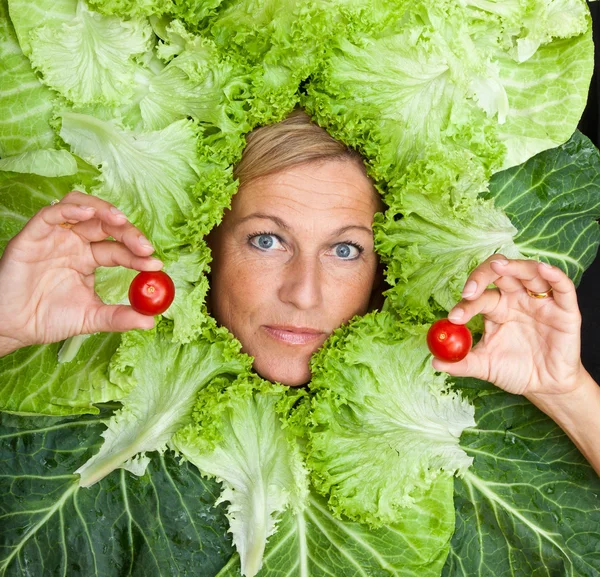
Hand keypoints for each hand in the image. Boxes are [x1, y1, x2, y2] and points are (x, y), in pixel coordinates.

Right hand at [0, 191, 163, 351]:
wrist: (12, 327)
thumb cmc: (47, 318)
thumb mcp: (91, 318)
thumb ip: (119, 317)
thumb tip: (150, 321)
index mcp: (89, 258)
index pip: (119, 249)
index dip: (138, 254)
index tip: (156, 264)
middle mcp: (74, 243)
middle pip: (106, 224)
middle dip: (128, 232)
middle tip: (144, 247)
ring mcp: (54, 237)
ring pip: (81, 208)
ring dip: (103, 211)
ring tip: (121, 222)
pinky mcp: (33, 235)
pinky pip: (52, 214)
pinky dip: (71, 210)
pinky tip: (89, 216)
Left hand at [432, 255, 584, 397]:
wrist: (545, 387)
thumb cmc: (514, 370)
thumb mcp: (484, 367)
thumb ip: (461, 363)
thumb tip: (435, 362)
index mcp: (496, 308)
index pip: (479, 296)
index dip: (466, 304)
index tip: (454, 317)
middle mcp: (516, 298)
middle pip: (499, 273)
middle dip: (482, 276)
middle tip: (469, 291)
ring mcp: (541, 302)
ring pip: (529, 272)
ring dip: (514, 266)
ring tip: (499, 267)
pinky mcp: (565, 310)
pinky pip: (563, 287)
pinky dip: (555, 275)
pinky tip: (544, 270)